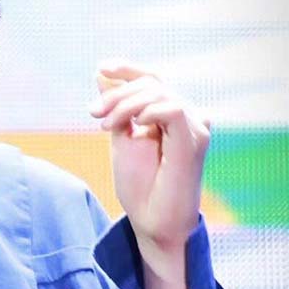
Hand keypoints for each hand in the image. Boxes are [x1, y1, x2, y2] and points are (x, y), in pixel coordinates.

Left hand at [89, 61, 210, 280]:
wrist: (151, 221)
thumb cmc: (139, 186)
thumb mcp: (120, 138)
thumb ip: (117, 108)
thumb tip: (102, 74)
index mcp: (169, 115)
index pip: (151, 80)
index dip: (127, 69)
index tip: (100, 67)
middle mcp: (187, 116)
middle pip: (151, 84)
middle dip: (117, 94)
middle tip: (93, 113)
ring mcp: (194, 126)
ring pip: (159, 93)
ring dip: (125, 105)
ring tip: (106, 126)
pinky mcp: (195, 140)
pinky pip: (173, 110)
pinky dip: (149, 112)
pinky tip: (133, 126)